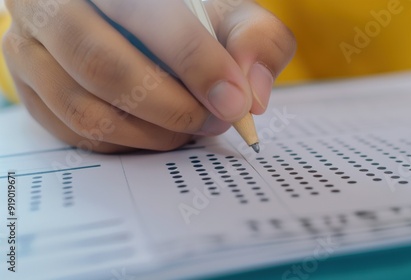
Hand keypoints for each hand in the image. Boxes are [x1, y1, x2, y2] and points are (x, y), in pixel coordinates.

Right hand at [3, 0, 295, 152]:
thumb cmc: (183, 16)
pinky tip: (152, 132)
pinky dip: (122, 144)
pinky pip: (73, 133)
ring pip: (84, 110)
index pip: (147, 16)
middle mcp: (53, 6)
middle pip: (103, 66)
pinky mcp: (28, 89)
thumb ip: (255, 40)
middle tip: (213, 122)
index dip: (196, 63)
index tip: (234, 101)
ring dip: (148, 134)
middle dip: (170, 108)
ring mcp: (30, 49)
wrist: (129, 17)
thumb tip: (252, 95)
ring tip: (187, 130)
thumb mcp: (225, 14)